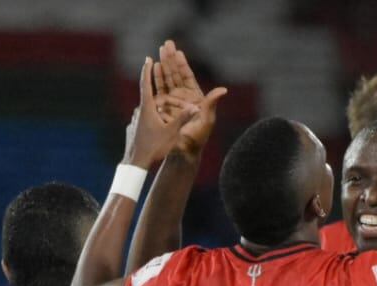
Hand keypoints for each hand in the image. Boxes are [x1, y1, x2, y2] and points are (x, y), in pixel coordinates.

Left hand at [124, 57, 197, 168]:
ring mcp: (135, 121)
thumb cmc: (154, 148)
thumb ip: (183, 119)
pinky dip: (149, 116)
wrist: (135, 163)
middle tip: (155, 72)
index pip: (146, 84)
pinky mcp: (133, 129)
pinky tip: (152, 122)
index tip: (149, 59)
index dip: (148, 71)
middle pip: (146, 94)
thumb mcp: (172, 133)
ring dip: (152, 103)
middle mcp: (139, 112)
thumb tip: (197, 107)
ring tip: (159, 101)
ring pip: (145, 108)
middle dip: (152, 83)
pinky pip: (142, 119)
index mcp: (147, 108)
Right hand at [153, 39, 227, 160]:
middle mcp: (183, 97)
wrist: (184, 150)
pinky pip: (158, 91)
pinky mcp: (162, 108)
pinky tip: (152, 69)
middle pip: (175, 74)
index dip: (182, 64)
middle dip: (171, 59)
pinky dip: (155, 80)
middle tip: (166, 44)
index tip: (178, 51)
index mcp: (195, 97)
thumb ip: (212, 103)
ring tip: (158, 53)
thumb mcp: (207, 119)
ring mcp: (172, 101)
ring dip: (162, 66)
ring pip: (166, 80)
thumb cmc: (198, 137)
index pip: (187, 76)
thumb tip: (224, 90)